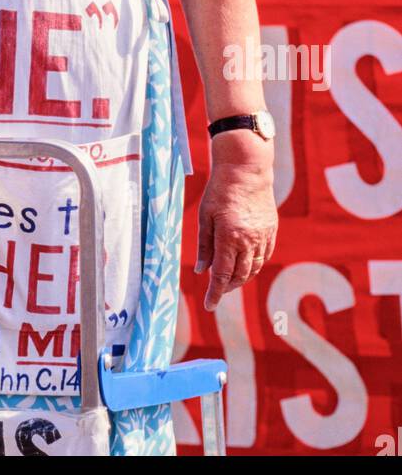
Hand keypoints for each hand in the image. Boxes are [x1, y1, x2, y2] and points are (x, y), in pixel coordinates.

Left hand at [195, 147, 277, 310]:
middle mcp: (249, 240)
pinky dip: (254, 265)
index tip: (209, 306)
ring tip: (229, 280)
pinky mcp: (271, 230)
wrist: (246, 169)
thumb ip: (204, 245)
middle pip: (240, 275)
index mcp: (229, 236)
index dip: (215, 293)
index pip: (222, 274)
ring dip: (241, 278)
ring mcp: (263, 236)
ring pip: (254, 268)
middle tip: (216, 291)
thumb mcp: (205, 216)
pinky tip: (246, 266)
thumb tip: (203, 271)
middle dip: (227, 287)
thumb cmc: (220, 189)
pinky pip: (264, 256)